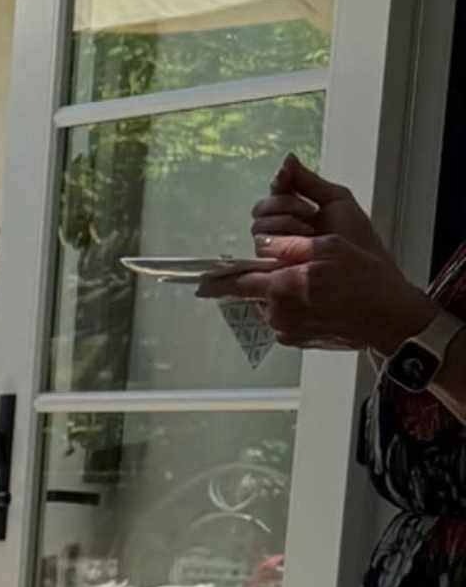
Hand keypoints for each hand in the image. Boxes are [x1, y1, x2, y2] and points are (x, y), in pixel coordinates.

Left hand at [195, 159, 433, 356]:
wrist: (389, 319)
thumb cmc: (365, 278)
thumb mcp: (330, 248)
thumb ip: (289, 246)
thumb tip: (262, 245)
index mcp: (282, 288)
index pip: (238, 282)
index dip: (218, 280)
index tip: (198, 281)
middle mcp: (278, 314)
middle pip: (258, 290)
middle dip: (269, 277)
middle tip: (299, 268)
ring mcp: (287, 330)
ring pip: (272, 303)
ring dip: (284, 291)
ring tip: (317, 284)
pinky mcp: (296, 341)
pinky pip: (286, 317)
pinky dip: (295, 305)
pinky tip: (321, 300)